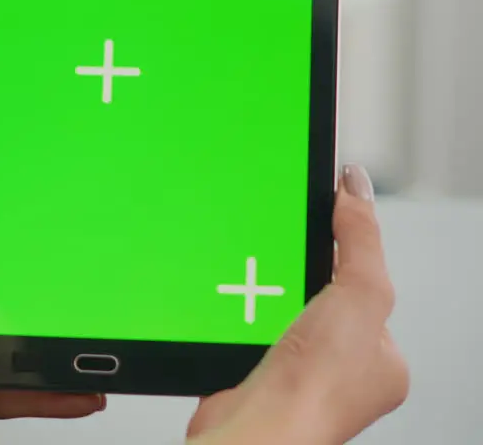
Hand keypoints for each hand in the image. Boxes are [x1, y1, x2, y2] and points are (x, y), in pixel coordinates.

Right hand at [187, 165, 408, 444]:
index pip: (363, 286)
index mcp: (380, 359)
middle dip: (292, 277)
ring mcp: (294, 377)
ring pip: (273, 311)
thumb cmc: (314, 390)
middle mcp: (340, 372)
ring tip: (249, 289)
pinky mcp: (250, 377)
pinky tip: (228, 313)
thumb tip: (357, 188)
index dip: (339, 253)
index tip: (314, 223)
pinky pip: (240, 329)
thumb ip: (361, 241)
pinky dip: (230, 317)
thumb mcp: (360, 295)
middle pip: (315, 296)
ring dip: (256, 296)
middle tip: (276, 265)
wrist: (255, 430)